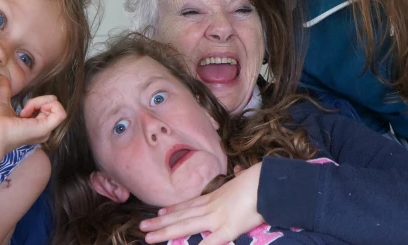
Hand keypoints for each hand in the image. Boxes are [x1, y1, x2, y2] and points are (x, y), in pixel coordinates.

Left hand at [0, 76, 65, 154]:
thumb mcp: (3, 103)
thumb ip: (5, 90)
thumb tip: (1, 77)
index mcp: (36, 126)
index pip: (47, 107)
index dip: (36, 103)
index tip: (21, 110)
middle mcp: (43, 130)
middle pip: (53, 105)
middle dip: (39, 101)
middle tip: (23, 111)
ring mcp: (46, 130)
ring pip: (56, 105)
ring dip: (40, 102)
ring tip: (25, 112)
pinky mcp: (46, 128)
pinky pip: (60, 112)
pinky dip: (47, 104)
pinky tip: (31, 111)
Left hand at [140, 162, 264, 244]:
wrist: (265, 182)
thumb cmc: (257, 180)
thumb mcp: (243, 178)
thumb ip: (238, 178)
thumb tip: (241, 170)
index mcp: (215, 197)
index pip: (189, 204)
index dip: (173, 210)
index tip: (159, 213)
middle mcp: (211, 207)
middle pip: (181, 216)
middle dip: (161, 223)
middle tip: (142, 226)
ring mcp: (216, 218)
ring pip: (185, 226)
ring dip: (166, 232)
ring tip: (149, 237)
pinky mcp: (227, 229)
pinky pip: (209, 242)